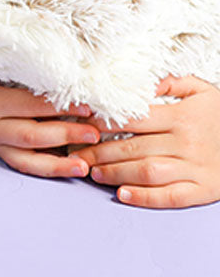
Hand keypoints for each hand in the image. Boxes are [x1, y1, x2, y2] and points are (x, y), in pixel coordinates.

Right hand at [0, 79, 99, 177]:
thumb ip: (28, 77)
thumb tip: (69, 83)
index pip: (29, 105)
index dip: (59, 106)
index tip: (86, 105)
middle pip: (30, 134)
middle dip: (65, 134)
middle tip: (93, 133)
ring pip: (27, 160)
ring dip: (60, 163)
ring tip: (85, 164)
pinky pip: (24, 167)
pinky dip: (48, 169)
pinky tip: (70, 169)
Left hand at [76, 76, 219, 208]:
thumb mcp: (200, 90)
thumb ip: (169, 82)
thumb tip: (140, 83)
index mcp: (180, 116)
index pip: (133, 119)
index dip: (104, 122)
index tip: (81, 124)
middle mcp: (186, 143)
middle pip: (134, 147)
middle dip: (100, 151)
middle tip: (76, 153)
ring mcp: (195, 169)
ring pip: (148, 172)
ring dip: (116, 173)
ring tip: (93, 172)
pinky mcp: (204, 191)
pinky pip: (172, 196)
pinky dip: (146, 198)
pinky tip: (124, 195)